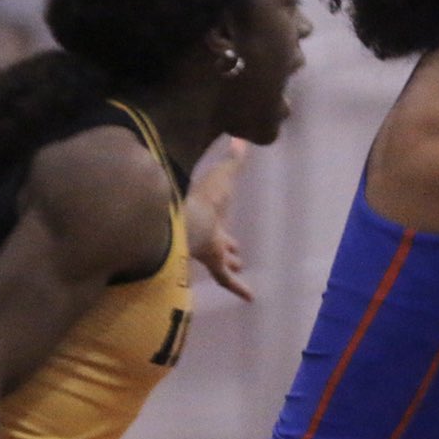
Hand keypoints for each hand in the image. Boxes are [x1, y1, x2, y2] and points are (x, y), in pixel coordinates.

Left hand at [187, 138, 253, 301]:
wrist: (188, 216)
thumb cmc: (204, 195)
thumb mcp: (223, 175)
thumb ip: (233, 160)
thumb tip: (241, 140)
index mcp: (209, 214)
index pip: (218, 220)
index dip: (225, 226)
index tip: (231, 234)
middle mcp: (207, 233)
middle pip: (219, 243)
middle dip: (228, 249)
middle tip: (238, 256)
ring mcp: (209, 250)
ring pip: (220, 261)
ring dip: (230, 265)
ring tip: (240, 268)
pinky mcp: (212, 263)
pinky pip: (226, 280)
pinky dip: (238, 289)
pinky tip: (251, 298)